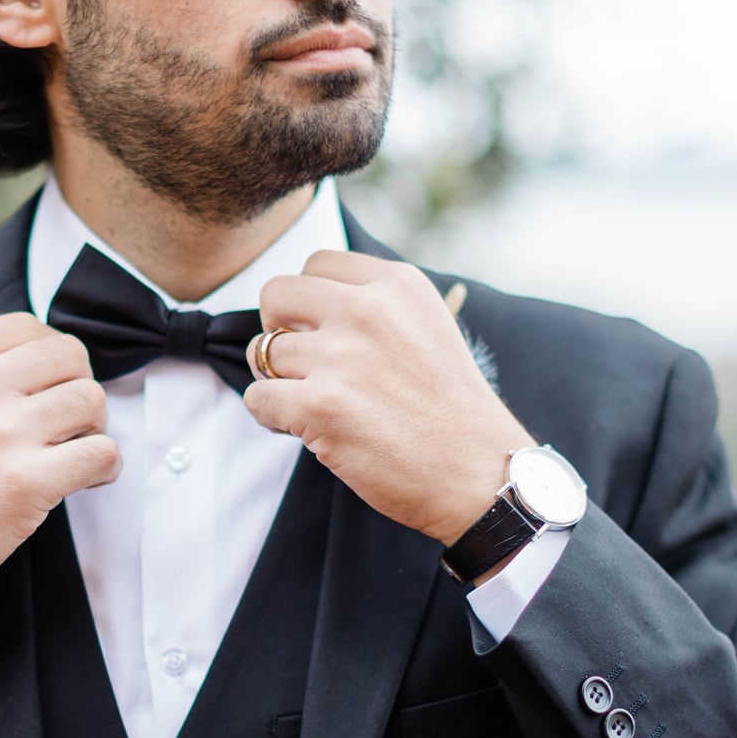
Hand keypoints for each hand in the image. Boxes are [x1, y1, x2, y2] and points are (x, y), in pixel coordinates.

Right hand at [0, 313, 118, 637]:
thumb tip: (45, 363)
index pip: (29, 327)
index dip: (49, 360)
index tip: (45, 389)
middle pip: (70, 357)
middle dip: (76, 387)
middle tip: (65, 423)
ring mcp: (1, 432)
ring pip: (92, 400)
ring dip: (93, 428)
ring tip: (71, 452)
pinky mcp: (26, 482)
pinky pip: (103, 452)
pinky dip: (105, 467)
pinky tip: (85, 480)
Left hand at [243, 252, 530, 543]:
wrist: (478, 474)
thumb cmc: (448, 409)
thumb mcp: (427, 326)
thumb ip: (373, 304)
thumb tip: (303, 302)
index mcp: (396, 284)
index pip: (316, 264)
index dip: (309, 302)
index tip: (323, 332)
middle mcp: (368, 310)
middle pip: (276, 294)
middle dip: (277, 329)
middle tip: (301, 364)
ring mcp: (342, 357)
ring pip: (263, 353)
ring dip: (279, 381)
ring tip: (314, 406)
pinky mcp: (320, 406)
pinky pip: (257, 399)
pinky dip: (270, 417)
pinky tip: (303, 429)